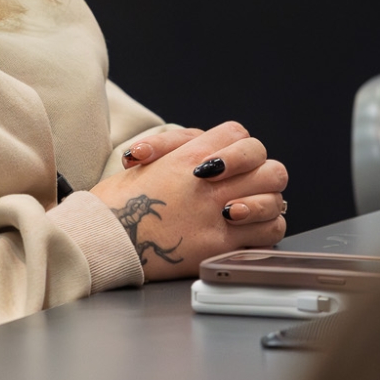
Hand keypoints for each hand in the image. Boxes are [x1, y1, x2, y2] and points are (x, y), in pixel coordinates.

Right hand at [88, 121, 287, 279]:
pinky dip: (265, 230)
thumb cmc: (119, 202)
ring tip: (244, 209)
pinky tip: (247, 230)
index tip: (225, 165)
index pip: (239, 135)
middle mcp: (210, 182)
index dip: (238, 149)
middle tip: (246, 185)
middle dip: (262, 174)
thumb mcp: (148, 160)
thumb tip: (207, 153)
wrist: (105, 237)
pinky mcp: (221, 245)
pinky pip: (268, 233)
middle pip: (268, 166)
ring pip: (274, 200)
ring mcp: (218, 213)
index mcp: (192, 154)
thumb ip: (181, 148)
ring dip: (265, 203)